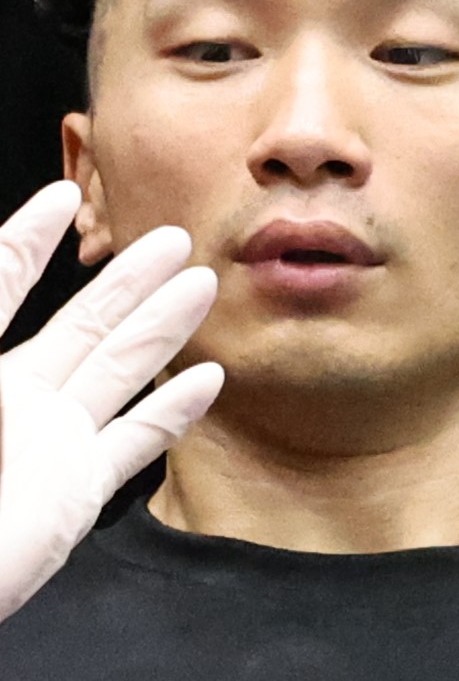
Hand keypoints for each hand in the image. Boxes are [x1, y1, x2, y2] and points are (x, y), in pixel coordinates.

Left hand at [0, 181, 223, 621]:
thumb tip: (4, 258)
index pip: (4, 282)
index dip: (29, 238)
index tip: (61, 196)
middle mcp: (19, 394)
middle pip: (87, 321)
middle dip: (132, 277)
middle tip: (175, 238)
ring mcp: (52, 441)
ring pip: (121, 369)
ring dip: (165, 325)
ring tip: (202, 283)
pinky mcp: (77, 490)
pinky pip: (134, 444)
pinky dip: (174, 414)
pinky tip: (209, 381)